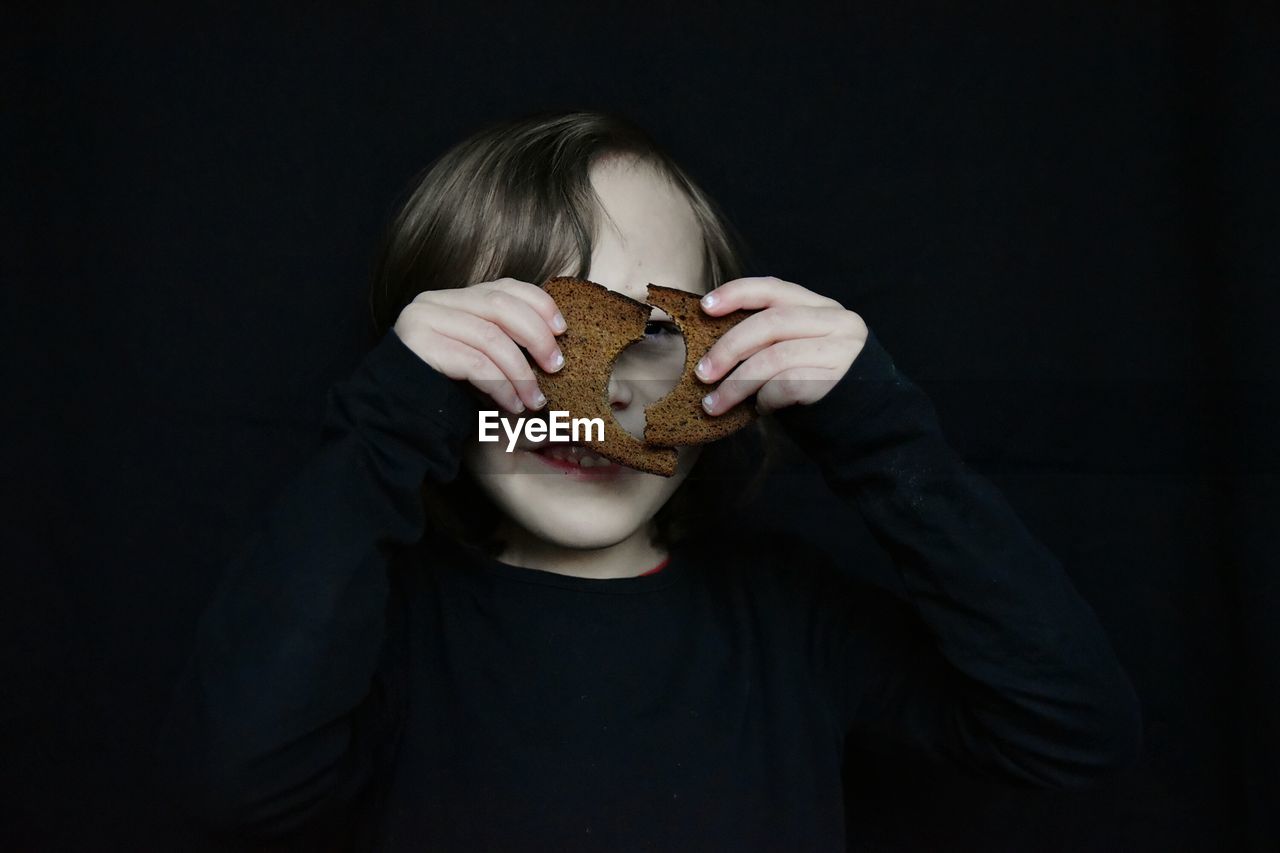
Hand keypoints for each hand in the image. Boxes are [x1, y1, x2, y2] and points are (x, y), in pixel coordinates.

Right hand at [392, 278, 567, 413]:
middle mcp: (436, 301)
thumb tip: (557, 335)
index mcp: (454, 298)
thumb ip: (506, 339)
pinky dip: (501, 385)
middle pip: (501, 306)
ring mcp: (424, 320)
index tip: (562, 330)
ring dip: (521, 372)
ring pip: (490, 337)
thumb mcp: (482, 358)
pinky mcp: (419, 345)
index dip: (539, 304)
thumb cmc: (449, 392)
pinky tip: (513, 405)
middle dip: (536, 336)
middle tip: (557, 366)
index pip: (505, 287)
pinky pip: (474, 362)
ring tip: (536, 400)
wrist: (401, 419)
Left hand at [694, 276, 867, 414]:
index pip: (774, 289)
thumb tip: (712, 342)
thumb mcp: (799, 349)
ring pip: (774, 357)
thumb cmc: (819, 386)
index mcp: (822, 307)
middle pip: (770, 323)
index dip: (736, 293)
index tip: (705, 308)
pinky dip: (764, 399)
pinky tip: (757, 410)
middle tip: (702, 373)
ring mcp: (841, 351)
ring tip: (713, 404)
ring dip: (736, 384)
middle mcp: (837, 321)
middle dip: (728, 348)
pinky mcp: (838, 381)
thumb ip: (770, 338)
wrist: (865, 423)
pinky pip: (787, 385)